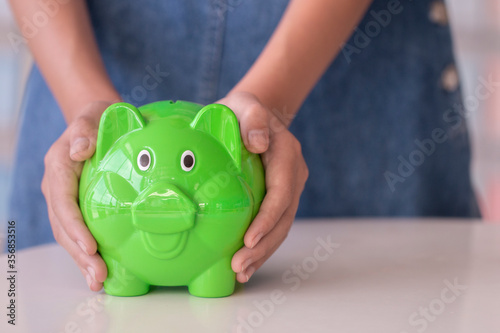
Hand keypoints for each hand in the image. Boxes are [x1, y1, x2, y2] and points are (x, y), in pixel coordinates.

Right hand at [41, 101, 114, 290]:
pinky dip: (88, 252)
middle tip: (98, 275)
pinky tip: (100, 270)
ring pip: (69, 234)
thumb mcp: (94, 115)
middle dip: (79, 253)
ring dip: (83, 260)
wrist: (99, 121)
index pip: (63, 201)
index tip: (90, 247)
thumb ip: (86, 130)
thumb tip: (79, 150)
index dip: (74, 227)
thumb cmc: (100, 117)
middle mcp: (58, 186)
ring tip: (98, 281)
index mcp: (59, 166)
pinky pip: (79, 231)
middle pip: (64, 225)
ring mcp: (66, 198)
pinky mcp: (78, 205)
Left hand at [217, 92, 308, 282]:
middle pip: (283, 217)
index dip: (267, 218)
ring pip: (281, 226)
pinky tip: (246, 263)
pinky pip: (274, 224)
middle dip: (264, 246)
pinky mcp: (279, 197)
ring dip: (263, 252)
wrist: (252, 116)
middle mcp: (293, 174)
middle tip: (239, 266)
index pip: (281, 192)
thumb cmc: (243, 111)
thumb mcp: (245, 105)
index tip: (249, 240)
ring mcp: (289, 188)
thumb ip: (252, 119)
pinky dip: (262, 245)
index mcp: (287, 154)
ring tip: (241, 271)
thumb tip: (258, 143)